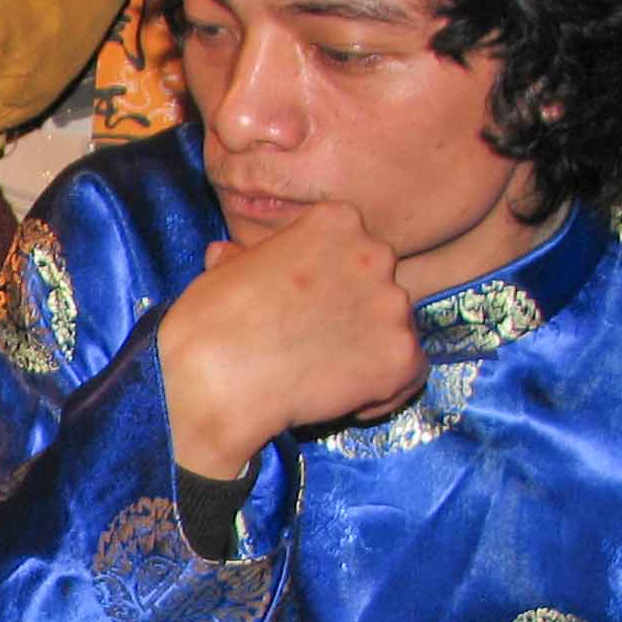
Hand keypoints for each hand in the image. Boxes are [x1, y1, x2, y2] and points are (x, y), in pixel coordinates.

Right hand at [155, 201, 425, 478]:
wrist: (216, 379)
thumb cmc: (210, 321)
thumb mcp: (223, 270)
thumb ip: (246, 259)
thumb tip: (229, 255)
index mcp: (336, 222)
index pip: (351, 247)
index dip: (329, 280)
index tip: (303, 304)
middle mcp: (376, 254)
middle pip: (379, 284)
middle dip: (354, 311)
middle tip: (315, 342)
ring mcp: (393, 306)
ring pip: (396, 327)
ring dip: (368, 349)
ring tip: (325, 375)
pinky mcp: (400, 355)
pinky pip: (410, 373)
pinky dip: (385, 389)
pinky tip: (346, 400)